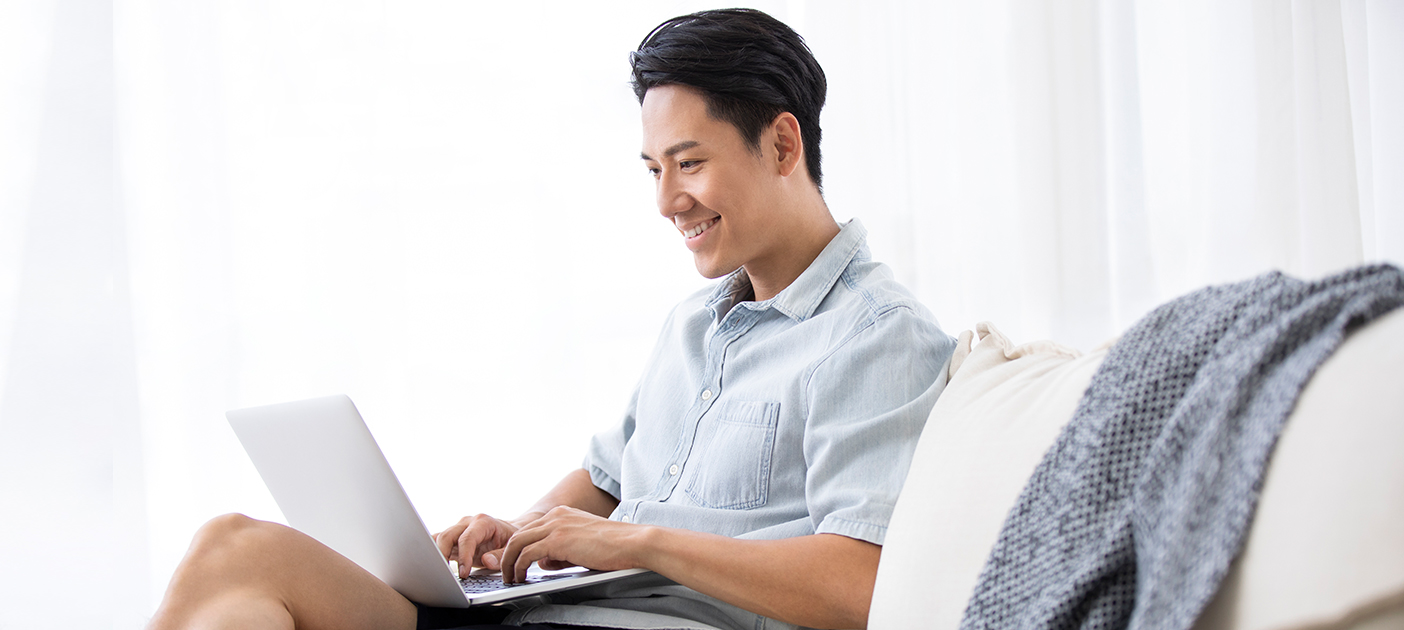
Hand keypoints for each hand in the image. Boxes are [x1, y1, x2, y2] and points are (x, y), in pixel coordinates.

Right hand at [433, 513, 519, 576]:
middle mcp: (467, 523)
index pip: (467, 539)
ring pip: (439, 539)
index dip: (463, 557)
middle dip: (442, 555)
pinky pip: (438, 543)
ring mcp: (458, 529)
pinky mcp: (452, 538)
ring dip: (435, 555)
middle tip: (444, 575)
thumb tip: (486, 561)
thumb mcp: (511, 547)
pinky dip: (433, 553)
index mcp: (482, 522)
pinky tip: (431, 565)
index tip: (463, 574)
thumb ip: (500, 555)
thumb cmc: (509, 538)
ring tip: (435, 572)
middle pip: (447, 536)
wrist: (507, 531)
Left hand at [499, 506, 646, 582]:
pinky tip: (521, 578)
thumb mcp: (581, 545)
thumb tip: (545, 563)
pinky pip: (527, 554)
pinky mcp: (557, 540)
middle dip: (507, 556)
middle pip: (518, 534)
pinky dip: (519, 567)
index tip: (514, 562)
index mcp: (562, 514)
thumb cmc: (614, 546)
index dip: (518, 548)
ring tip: (510, 578)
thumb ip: (561, 551)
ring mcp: (555, 526)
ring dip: (509, 563)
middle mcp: (556, 516)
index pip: (530, 529)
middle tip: (506, 573)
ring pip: (517, 543)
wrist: (631, 542)